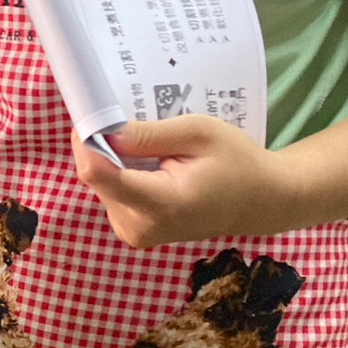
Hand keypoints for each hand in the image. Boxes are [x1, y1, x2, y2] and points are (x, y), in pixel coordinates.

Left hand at [72, 116, 290, 247]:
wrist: (260, 201)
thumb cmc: (236, 162)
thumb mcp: (198, 133)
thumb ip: (149, 135)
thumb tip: (103, 131)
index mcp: (160, 204)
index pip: (98, 174)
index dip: (87, 141)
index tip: (93, 114)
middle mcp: (139, 226)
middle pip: (96, 176)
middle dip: (102, 146)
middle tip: (125, 121)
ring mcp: (134, 232)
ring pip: (101, 182)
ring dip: (113, 159)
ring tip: (147, 145)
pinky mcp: (132, 230)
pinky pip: (111, 192)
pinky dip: (121, 172)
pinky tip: (147, 163)